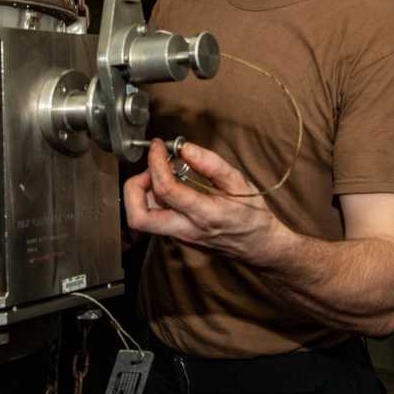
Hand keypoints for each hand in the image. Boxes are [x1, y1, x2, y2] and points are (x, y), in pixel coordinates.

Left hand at [123, 139, 284, 262]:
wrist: (259, 246)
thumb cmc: (251, 216)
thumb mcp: (239, 183)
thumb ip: (212, 165)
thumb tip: (186, 149)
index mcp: (203, 215)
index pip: (165, 189)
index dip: (155, 162)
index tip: (157, 146)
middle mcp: (185, 229)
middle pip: (138, 217)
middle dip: (134, 187)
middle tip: (150, 170)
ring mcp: (177, 235)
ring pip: (140, 219)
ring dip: (141, 193)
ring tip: (161, 176)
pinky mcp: (175, 236)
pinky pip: (152, 218)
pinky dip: (151, 199)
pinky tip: (169, 188)